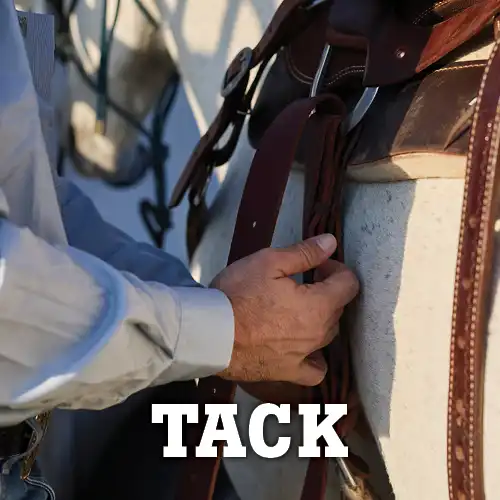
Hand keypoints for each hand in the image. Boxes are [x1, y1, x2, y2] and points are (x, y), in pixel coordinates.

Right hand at [210, 234, 358, 385]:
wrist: (210, 334)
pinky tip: (306, 349)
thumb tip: (330, 242)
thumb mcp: (269, 262)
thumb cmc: (237, 295)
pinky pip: (315, 370)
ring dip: (320, 318)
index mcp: (319, 304)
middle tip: (303, 281)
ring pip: (327, 334)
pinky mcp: (289, 372)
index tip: (318, 265)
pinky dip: (316, 358)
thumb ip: (304, 253)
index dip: (336, 268)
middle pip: (338, 308)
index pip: (348, 284)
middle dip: (326, 290)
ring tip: (297, 308)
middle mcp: (319, 332)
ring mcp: (305, 355)